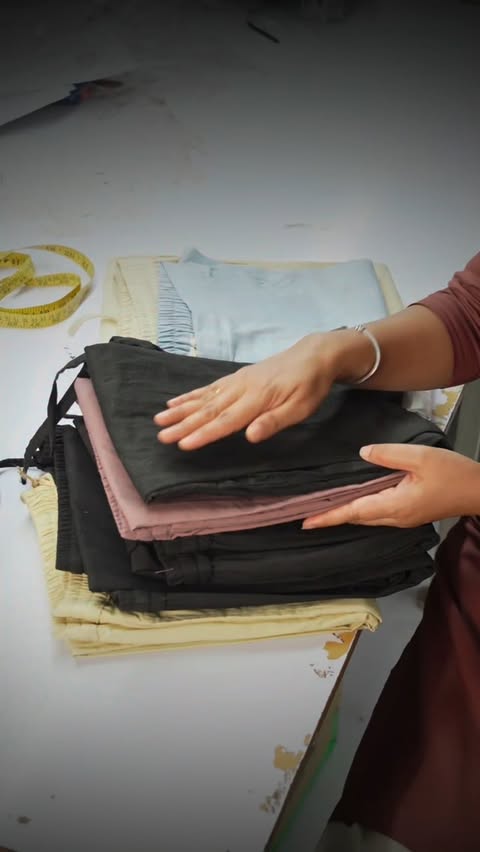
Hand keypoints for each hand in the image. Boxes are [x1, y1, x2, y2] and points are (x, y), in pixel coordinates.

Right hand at [154, 332, 351, 450]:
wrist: (313, 356)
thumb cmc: (309, 387)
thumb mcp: (301, 408)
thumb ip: (274, 421)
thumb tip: (250, 436)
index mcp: (258, 398)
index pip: (226, 420)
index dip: (204, 433)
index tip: (183, 444)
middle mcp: (242, 388)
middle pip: (209, 409)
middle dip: (183, 424)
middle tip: (161, 436)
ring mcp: (236, 381)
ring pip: (204, 398)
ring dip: (181, 410)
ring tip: (159, 419)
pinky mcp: (236, 378)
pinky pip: (208, 388)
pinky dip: (190, 395)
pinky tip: (175, 402)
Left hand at [302, 443, 479, 528]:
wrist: (479, 490)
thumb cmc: (454, 474)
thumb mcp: (419, 457)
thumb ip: (388, 455)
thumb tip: (363, 454)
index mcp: (395, 506)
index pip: (353, 512)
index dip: (328, 517)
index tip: (306, 522)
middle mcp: (395, 517)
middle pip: (356, 518)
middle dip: (331, 516)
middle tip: (306, 513)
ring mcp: (403, 518)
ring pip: (366, 517)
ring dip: (345, 513)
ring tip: (323, 508)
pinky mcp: (409, 514)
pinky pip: (377, 514)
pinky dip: (360, 509)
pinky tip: (354, 500)